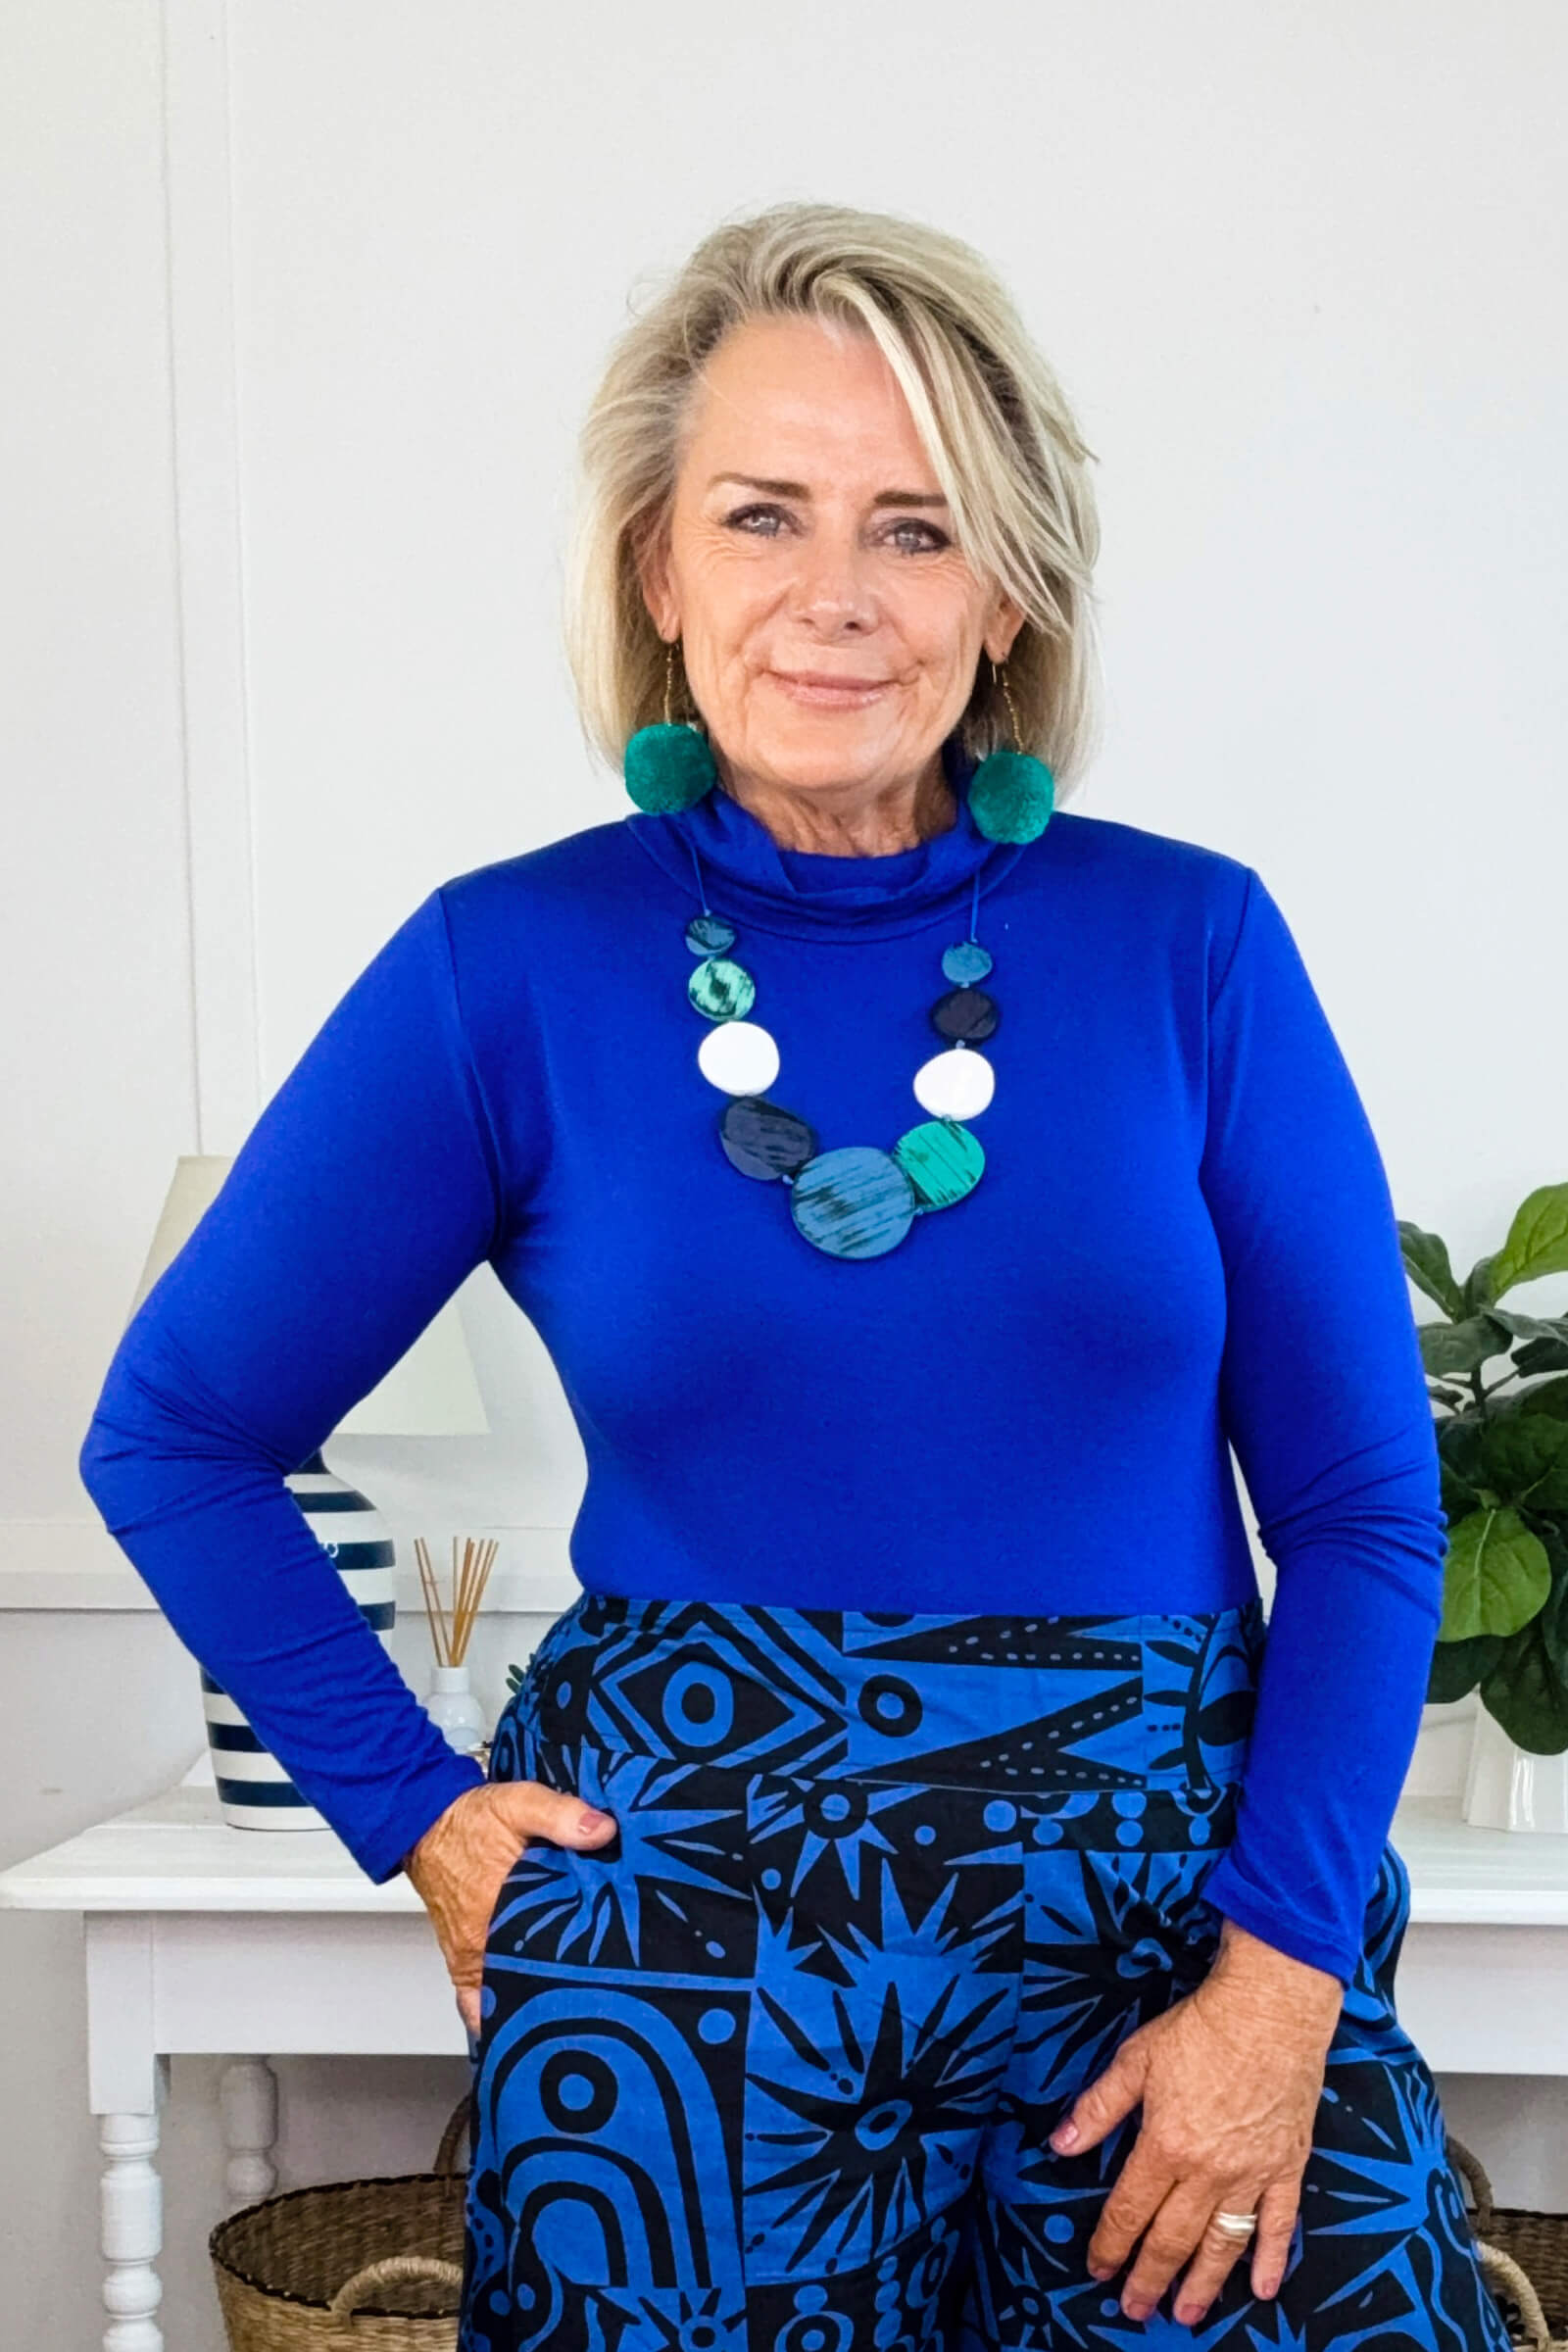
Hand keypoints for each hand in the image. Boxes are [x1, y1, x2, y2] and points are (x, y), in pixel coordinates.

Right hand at [402, 1781, 617, 2037]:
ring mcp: (470, 1959)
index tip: (612, 1973)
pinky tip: (524, 2018)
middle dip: (565, 1988)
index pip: (550, 1954)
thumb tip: (603, 1831)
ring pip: (506, 1997)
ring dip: (535, 2000)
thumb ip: (561, 1816)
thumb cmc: (472, 1819)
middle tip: (602, 1991)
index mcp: (501, 1909)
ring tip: (573, 2007)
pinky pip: (476, 2004)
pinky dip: (497, 2013)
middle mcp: (482, 1945)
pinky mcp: (463, 1962)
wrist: (426, 1824)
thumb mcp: (520, 1803)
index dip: (583, 1966)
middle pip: (531, 1982)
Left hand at [1049, 1919, 1342, 2326]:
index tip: (1097, 2270)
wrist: (1270, 2011)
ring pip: (1223, 2245)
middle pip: (1173, 2239)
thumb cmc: (1201, 2029)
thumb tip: (1061, 2143)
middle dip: (1150, 2278)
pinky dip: (1270, 2260)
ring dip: (1202, 2284)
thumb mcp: (1136, 2059)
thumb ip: (1099, 2108)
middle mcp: (1208, 2172)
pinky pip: (1278, 2225)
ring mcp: (1251, 2174)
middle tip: (1135, 2310)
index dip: (1110, 2245)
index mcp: (1165, 2146)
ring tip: (1186, 2315)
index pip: (1130, 2211)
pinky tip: (1262, 2289)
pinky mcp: (1286, 2167)